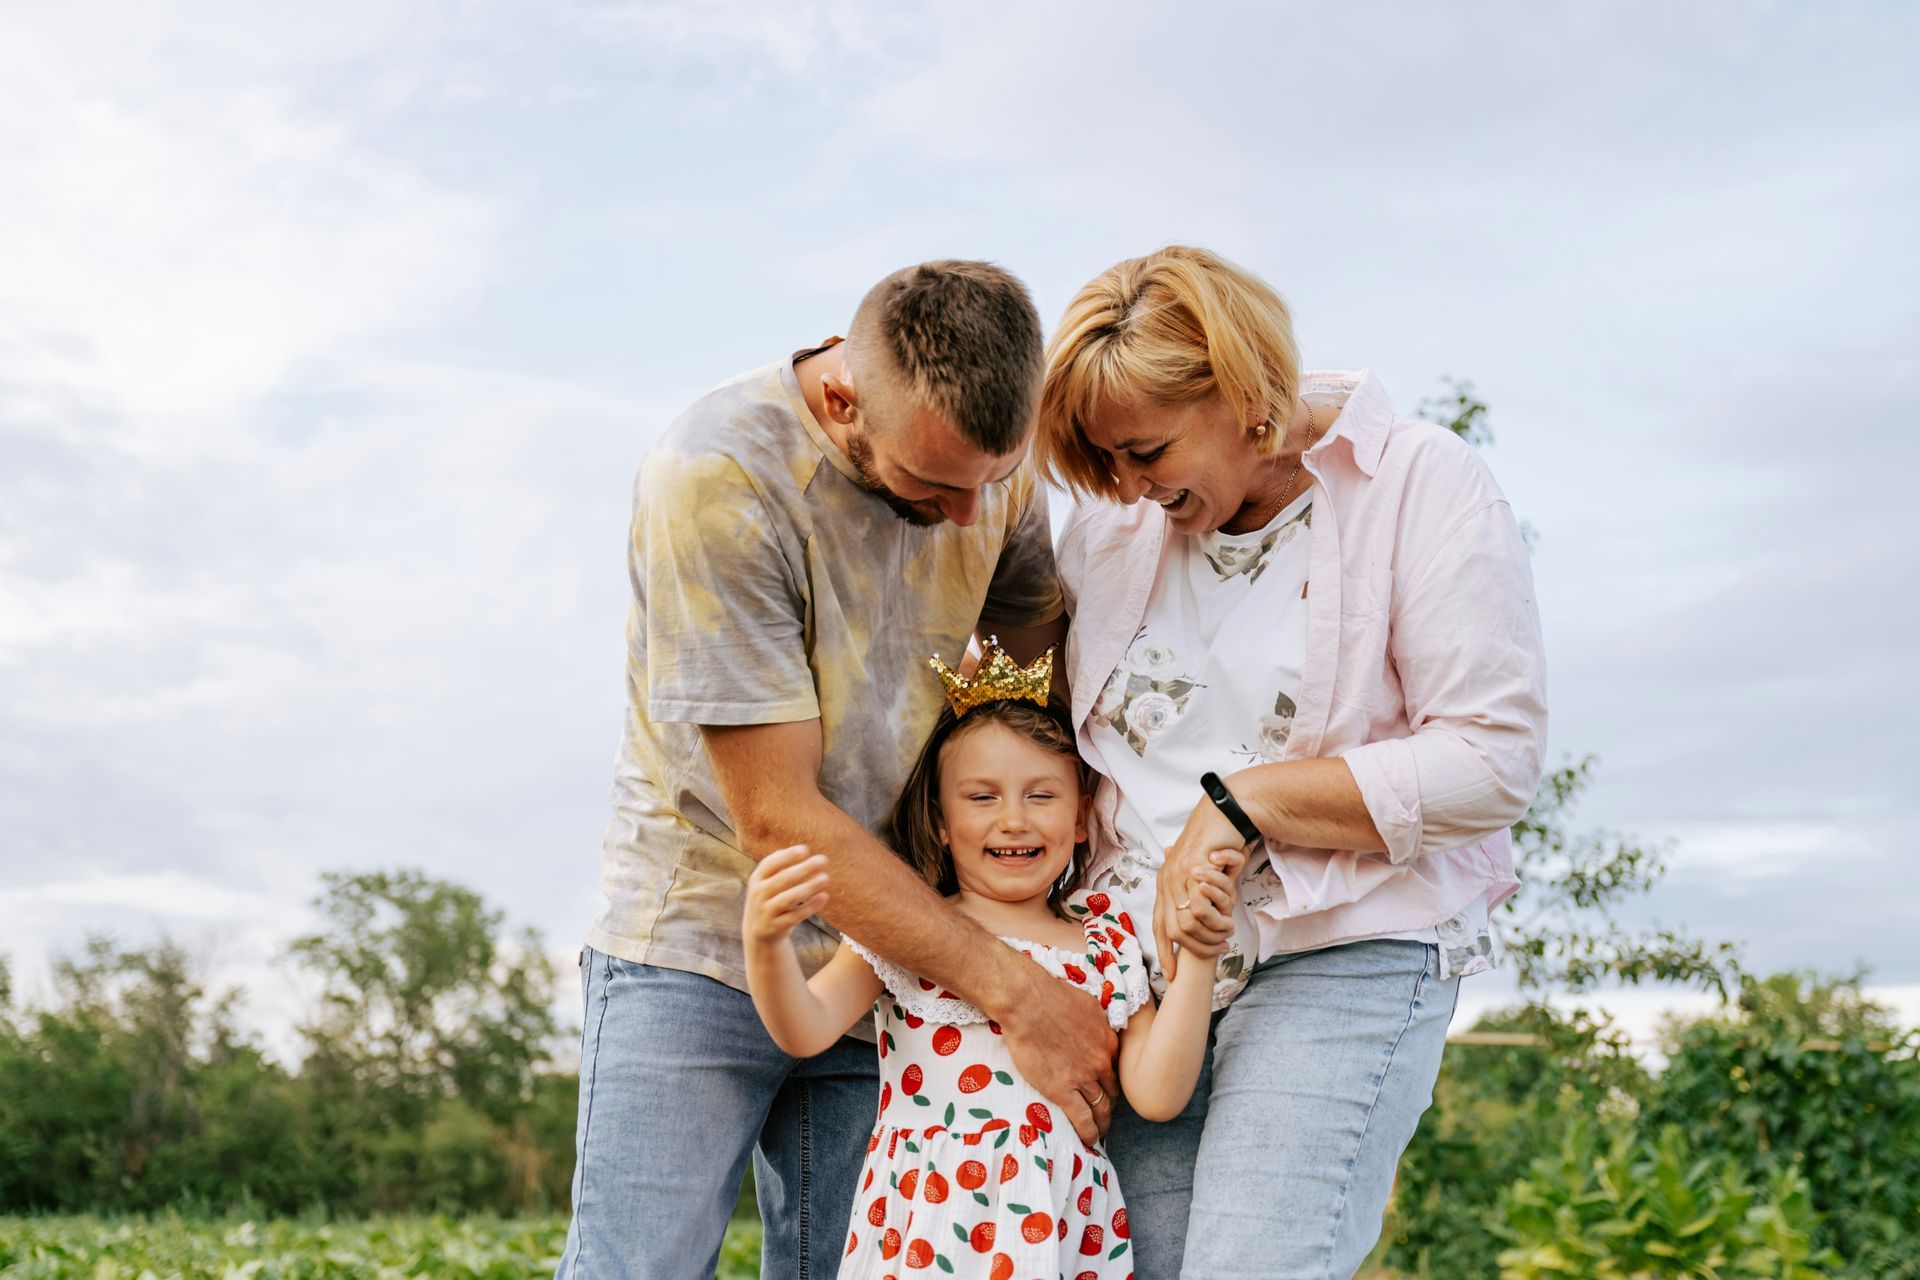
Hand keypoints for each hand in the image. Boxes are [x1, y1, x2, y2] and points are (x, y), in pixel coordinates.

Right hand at [743, 844, 828, 945]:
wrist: (758, 934)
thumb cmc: (769, 900)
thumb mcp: (766, 883)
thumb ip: (778, 867)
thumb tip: (797, 849)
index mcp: (757, 879)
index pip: (769, 864)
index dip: (786, 857)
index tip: (805, 849)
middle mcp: (759, 894)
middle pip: (781, 880)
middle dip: (803, 869)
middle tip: (823, 859)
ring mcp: (766, 912)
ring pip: (787, 898)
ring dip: (807, 887)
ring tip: (825, 878)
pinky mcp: (775, 927)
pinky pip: (794, 916)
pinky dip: (809, 907)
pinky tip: (824, 896)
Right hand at [997, 965, 1118, 1144]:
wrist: (1028, 1001)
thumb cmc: (1051, 995)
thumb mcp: (1086, 1004)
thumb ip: (1094, 1022)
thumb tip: (1094, 1025)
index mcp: (1106, 1042)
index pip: (1115, 1071)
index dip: (1111, 1083)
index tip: (1107, 1090)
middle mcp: (1100, 1063)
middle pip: (1111, 1092)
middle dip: (1110, 1106)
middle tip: (1106, 1115)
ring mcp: (1083, 1078)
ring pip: (1100, 1108)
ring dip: (1102, 1123)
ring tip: (1101, 1133)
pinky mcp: (1062, 1090)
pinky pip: (1082, 1119)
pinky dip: (1089, 1133)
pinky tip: (1090, 1142)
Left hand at [1154, 797, 1249, 979]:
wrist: (1220, 815)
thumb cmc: (1214, 844)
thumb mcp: (1201, 872)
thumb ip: (1196, 892)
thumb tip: (1195, 917)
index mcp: (1165, 883)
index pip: (1159, 924)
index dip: (1164, 950)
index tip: (1170, 974)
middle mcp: (1166, 880)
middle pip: (1170, 928)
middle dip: (1188, 950)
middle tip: (1212, 956)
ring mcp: (1177, 875)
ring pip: (1184, 922)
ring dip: (1205, 936)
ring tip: (1223, 941)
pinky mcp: (1192, 870)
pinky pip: (1199, 905)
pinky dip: (1213, 920)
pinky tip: (1226, 925)